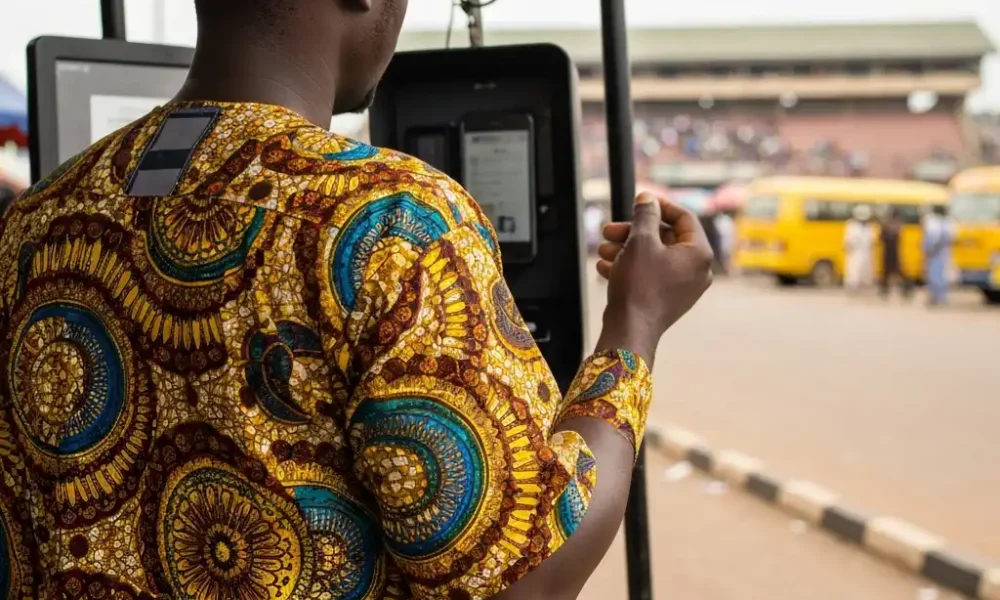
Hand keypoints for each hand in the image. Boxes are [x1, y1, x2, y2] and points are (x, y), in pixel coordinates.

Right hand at [595, 193, 713, 364]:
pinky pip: (651, 275)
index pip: (684, 218)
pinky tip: (606, 266)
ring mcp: (683, 288)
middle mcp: (697, 271)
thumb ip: (645, 215)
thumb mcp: (640, 241)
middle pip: (665, 238)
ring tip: (603, 249)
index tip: (639, 201)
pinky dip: (631, 267)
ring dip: (627, 249)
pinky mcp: (668, 300)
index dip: (659, 206)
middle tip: (610, 230)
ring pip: (654, 257)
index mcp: (699, 254)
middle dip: (634, 232)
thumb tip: (648, 198)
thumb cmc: (639, 285)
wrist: (630, 330)